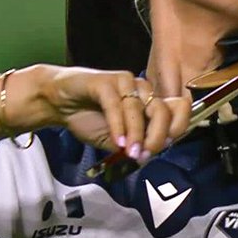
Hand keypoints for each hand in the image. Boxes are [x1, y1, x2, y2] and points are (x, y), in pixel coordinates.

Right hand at [18, 65, 191, 161]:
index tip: (167, 148)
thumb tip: (149, 156)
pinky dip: (118, 125)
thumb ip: (133, 146)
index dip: (178, 127)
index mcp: (149, 103)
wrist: (60, 103)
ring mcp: (124, 82)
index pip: (178, 108)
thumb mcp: (117, 140)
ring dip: (136, 134)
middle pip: (162, 109)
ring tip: (129, 153)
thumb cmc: (90, 119)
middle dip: (157, 136)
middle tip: (144, 156)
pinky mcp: (105, 80)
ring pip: (139, 107)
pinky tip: (116, 141)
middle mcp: (141, 89)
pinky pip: (116, 104)